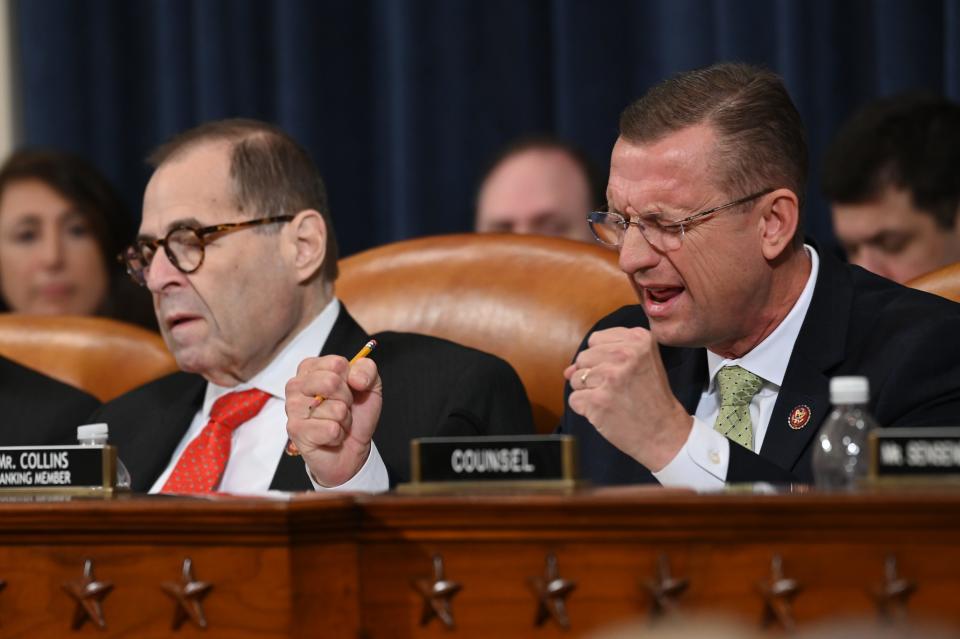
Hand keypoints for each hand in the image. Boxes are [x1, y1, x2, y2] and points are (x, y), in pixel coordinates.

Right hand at [285, 355, 382, 486]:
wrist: (351, 450)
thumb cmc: (355, 415)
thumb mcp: (370, 386)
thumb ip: (367, 369)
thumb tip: (356, 378)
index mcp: (311, 368)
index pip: (337, 363)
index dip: (352, 379)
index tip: (350, 390)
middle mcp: (296, 385)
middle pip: (332, 382)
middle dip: (348, 400)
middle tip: (343, 409)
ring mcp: (292, 408)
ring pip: (335, 408)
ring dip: (344, 420)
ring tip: (336, 423)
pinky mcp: (295, 430)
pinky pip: (331, 429)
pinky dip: (338, 435)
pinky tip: (331, 437)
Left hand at [563, 326, 691, 470]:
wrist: (665, 432)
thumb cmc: (651, 399)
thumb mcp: (641, 365)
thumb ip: (604, 358)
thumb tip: (568, 370)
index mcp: (639, 339)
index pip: (596, 339)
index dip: (602, 359)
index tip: (621, 372)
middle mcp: (625, 354)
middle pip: (583, 357)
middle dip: (593, 375)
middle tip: (618, 389)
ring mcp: (611, 377)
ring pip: (576, 378)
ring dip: (588, 392)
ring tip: (613, 400)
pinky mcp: (598, 400)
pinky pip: (574, 399)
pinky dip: (585, 409)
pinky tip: (606, 411)